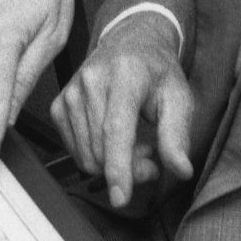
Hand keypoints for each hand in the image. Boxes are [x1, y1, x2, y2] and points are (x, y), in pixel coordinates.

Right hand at [51, 16, 193, 210]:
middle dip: (130, 169)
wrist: (131, 43)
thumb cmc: (156, 71)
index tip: (120, 197)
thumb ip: (178, 134)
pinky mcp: (59, 105)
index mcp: (124, 75)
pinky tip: (114, 142)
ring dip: (113, 164)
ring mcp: (71, 93)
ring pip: (87, 156)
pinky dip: (96, 157)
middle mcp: (91, 81)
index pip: (116, 128)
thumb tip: (181, 169)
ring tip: (136, 145)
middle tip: (151, 157)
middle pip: (103, 149)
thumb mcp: (179, 97)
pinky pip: (75, 151)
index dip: (118, 167)